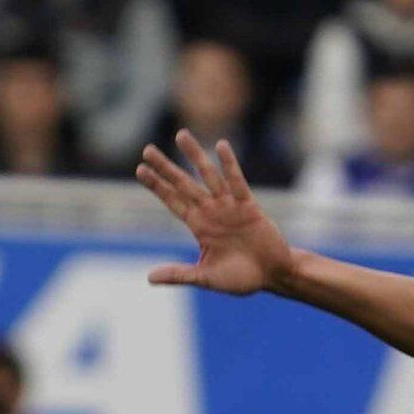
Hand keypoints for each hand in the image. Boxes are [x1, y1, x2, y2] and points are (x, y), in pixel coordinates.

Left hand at [136, 130, 290, 296]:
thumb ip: (180, 274)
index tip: (140, 170)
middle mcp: (211, 212)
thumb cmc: (241, 278)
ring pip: (208, 176)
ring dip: (194, 156)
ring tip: (180, 135)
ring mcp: (229, 207)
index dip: (158, 186)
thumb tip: (150, 278)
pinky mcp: (249, 206)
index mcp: (199, 226)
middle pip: (184, 185)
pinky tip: (221, 146)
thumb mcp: (206, 278)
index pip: (173, 202)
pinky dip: (230, 165)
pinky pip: (237, 182)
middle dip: (166, 168)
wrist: (273, 275)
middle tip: (147, 150)